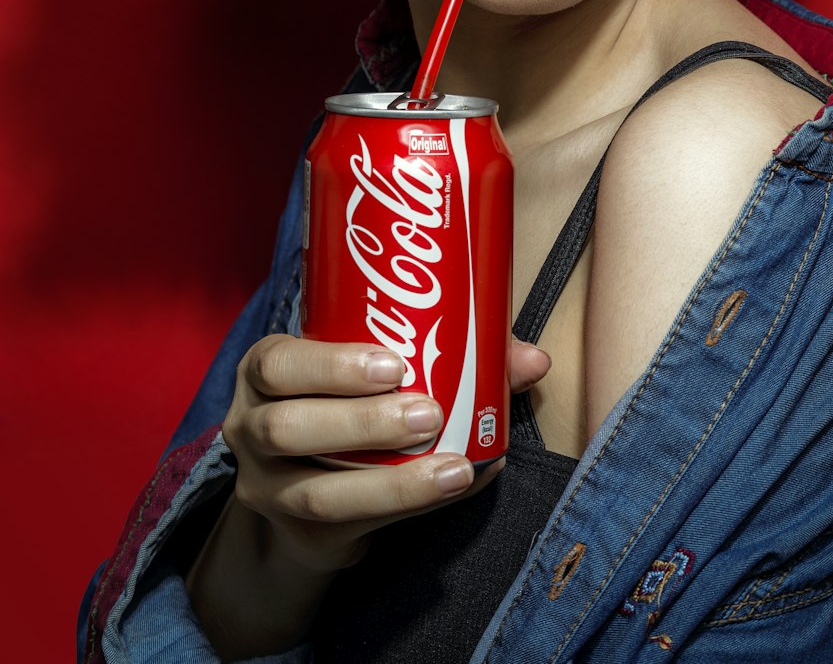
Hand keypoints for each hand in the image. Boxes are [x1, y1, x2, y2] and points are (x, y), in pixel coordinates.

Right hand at [221, 334, 550, 576]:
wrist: (308, 480)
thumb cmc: (350, 396)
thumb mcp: (370, 365)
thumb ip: (449, 347)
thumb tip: (532, 359)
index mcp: (264, 371)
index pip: (278, 363)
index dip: (331, 365)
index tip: (396, 365)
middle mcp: (251, 428)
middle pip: (289, 428)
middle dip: (363, 422)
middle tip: (429, 413)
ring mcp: (269, 489)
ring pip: (318, 493)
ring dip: (392, 481)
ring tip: (453, 466)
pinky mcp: (302, 535)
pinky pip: (354, 527)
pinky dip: (412, 505)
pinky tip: (457, 486)